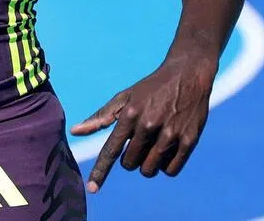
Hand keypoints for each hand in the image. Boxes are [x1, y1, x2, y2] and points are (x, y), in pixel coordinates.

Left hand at [69, 52, 216, 193]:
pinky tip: (168, 148)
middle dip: (131, 158)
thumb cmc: (150, 88)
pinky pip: (171, 170)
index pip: (111, 150)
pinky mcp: (189, 140)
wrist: (187, 75)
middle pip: (130, 164)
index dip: (101, 171)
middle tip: (140, 140)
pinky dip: (166, 166)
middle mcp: (148, 125)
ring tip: (154, 143)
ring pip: (149, 170)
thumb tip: (75, 131)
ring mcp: (170, 133)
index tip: (92, 189)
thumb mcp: (124, 97)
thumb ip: (100, 117)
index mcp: (129, 115)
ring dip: (148, 164)